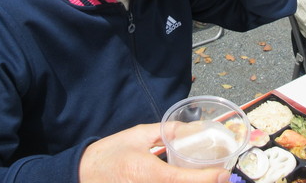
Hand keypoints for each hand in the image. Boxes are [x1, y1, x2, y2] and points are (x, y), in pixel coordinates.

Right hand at [78, 123, 229, 182]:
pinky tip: (187, 180)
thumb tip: (193, 128)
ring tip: (206, 177)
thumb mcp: (138, 136)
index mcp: (146, 173)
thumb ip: (167, 132)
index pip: (181, 180)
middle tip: (219, 176)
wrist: (81, 175)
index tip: (223, 174)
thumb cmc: (108, 154)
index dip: (206, 179)